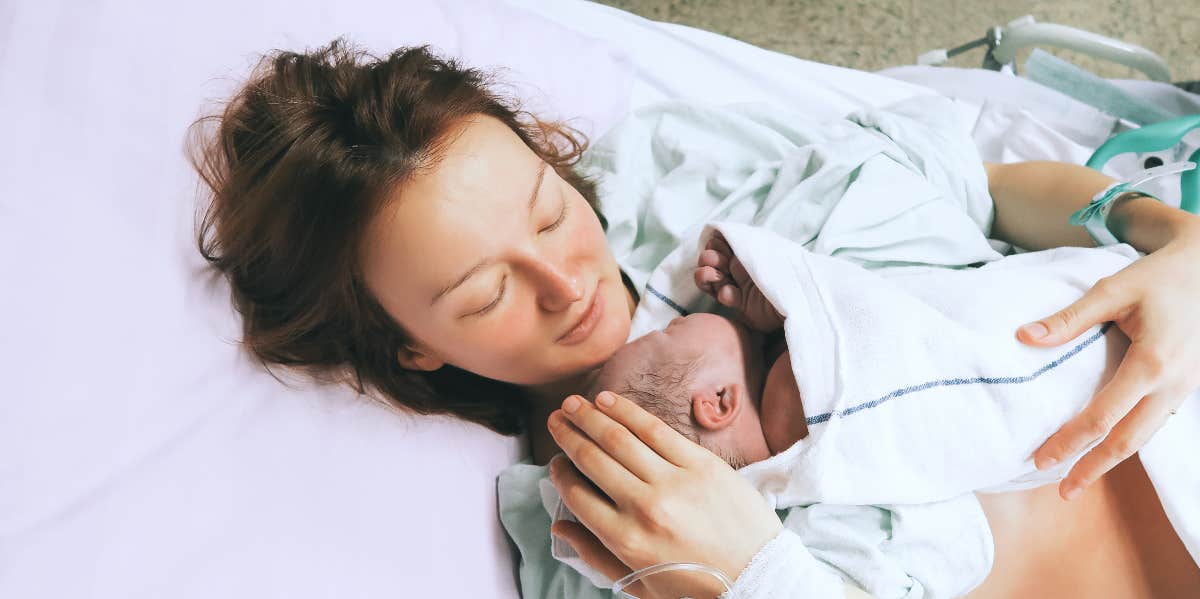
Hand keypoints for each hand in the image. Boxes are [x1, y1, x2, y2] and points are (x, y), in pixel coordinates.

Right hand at [546, 392, 782, 596]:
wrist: (758, 577)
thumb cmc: (696, 586)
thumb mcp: (639, 584)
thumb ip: (595, 555)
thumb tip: (560, 526)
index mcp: (626, 540)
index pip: (578, 496)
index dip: (560, 474)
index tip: (556, 462)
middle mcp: (646, 507)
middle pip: (594, 459)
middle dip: (568, 435)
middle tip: (555, 419)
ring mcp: (675, 482)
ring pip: (620, 438)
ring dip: (591, 416)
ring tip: (573, 404)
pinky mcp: (702, 464)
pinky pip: (656, 430)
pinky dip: (628, 412)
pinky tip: (609, 402)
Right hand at [694, 232, 782, 331]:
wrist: (803, 298)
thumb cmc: (788, 269)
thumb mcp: (768, 249)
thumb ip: (746, 241)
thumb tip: (723, 232)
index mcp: (747, 252)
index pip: (721, 246)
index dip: (714, 245)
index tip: (714, 243)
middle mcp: (740, 268)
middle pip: (713, 262)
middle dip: (708, 259)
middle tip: (712, 259)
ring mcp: (739, 286)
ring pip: (712, 280)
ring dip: (707, 276)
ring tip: (711, 275)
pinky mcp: (743, 305)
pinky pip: (725, 298)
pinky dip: (724, 295)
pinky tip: (727, 293)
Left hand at [1019, 230, 1199, 500]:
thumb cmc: (1158, 277)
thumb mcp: (1112, 290)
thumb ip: (1069, 319)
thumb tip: (1024, 337)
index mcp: (1152, 363)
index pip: (1103, 417)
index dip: (1070, 441)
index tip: (1041, 459)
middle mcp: (1172, 384)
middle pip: (1128, 441)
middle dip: (1093, 467)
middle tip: (1063, 491)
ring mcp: (1183, 388)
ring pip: (1145, 436)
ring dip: (1112, 460)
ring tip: (1080, 479)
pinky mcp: (1185, 386)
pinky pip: (1154, 422)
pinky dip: (1129, 440)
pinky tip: (1107, 449)